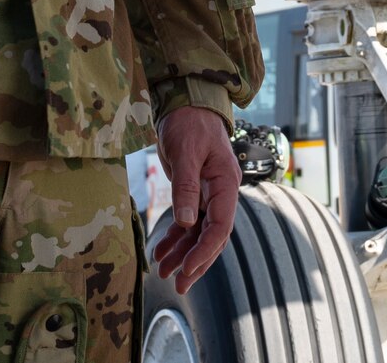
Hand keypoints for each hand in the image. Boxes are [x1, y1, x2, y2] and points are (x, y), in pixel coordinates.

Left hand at [151, 107, 240, 294]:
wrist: (186, 103)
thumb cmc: (189, 123)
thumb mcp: (185, 152)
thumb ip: (186, 187)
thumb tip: (187, 223)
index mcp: (225, 183)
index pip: (221, 225)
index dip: (205, 250)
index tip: (188, 268)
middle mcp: (220, 192)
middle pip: (212, 235)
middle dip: (196, 261)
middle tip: (179, 285)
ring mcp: (208, 194)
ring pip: (198, 233)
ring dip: (182, 253)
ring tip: (164, 272)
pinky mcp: (194, 192)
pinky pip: (187, 222)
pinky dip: (175, 238)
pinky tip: (161, 252)